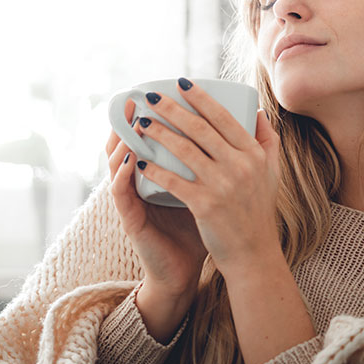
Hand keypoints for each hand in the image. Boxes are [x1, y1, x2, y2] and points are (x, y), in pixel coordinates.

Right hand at [107, 98, 206, 299]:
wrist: (186, 271)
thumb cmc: (199, 228)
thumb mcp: (209, 190)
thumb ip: (218, 163)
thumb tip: (245, 133)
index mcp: (161, 172)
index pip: (152, 137)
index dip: (155, 116)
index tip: (163, 92)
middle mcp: (142, 182)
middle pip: (130, 142)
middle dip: (133, 118)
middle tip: (141, 97)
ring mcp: (133, 200)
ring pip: (118, 163)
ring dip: (123, 139)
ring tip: (133, 120)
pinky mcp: (130, 219)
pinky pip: (121, 192)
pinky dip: (123, 173)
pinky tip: (132, 159)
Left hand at [132, 78, 281, 278]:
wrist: (253, 253)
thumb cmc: (258, 210)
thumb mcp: (272, 171)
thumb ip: (268, 139)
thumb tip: (258, 110)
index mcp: (254, 153)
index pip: (224, 117)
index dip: (201, 98)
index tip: (182, 83)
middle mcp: (240, 165)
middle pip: (199, 128)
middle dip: (171, 108)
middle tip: (150, 96)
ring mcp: (222, 185)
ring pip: (183, 150)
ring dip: (158, 133)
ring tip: (141, 123)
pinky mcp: (205, 205)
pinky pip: (174, 181)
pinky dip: (156, 170)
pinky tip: (141, 161)